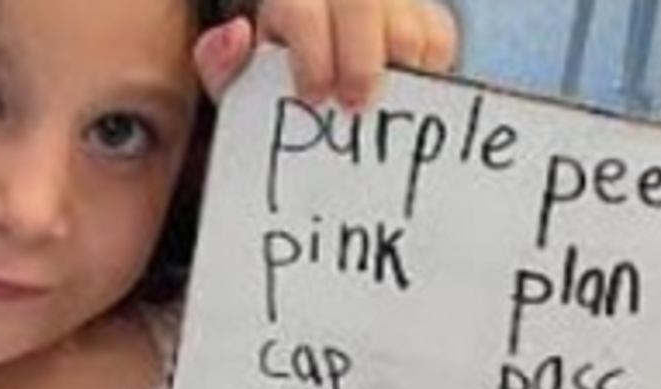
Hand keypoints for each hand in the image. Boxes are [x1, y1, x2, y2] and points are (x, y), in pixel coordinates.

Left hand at [193, 0, 459, 109]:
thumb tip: (235, 33)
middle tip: (353, 106)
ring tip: (371, 99)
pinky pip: (439, 38)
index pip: (304, 10)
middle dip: (359, 63)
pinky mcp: (427, 13)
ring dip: (394, 72)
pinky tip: (397, 87)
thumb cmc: (272, 74)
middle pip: (362, 5)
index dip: (312, 57)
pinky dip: (425, 71)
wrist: (313, 60)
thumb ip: (222, 63)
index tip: (313, 97)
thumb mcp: (237, 72)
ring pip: (409, 26)